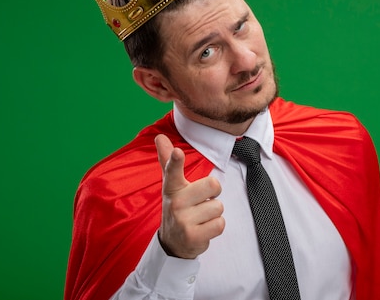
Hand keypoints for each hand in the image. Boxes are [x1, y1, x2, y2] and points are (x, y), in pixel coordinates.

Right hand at [155, 134, 224, 258]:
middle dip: (213, 194)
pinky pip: (220, 224)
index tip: (177, 152)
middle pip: (213, 184)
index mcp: (171, 187)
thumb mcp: (171, 185)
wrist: (173, 242)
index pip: (172, 170)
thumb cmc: (177, 206)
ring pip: (218, 207)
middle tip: (200, 201)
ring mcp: (183, 220)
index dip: (175, 161)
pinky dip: (215, 227)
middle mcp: (175, 202)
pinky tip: (203, 229)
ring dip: (213, 213)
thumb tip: (160, 136)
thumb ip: (168, 160)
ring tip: (200, 218)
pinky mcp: (193, 237)